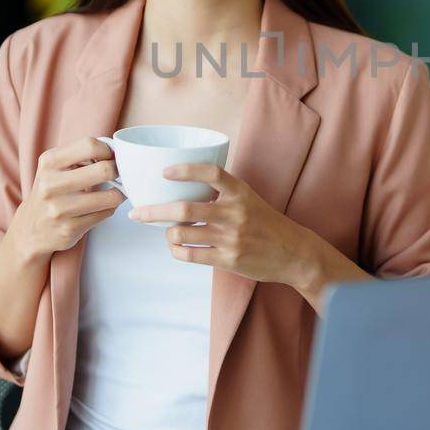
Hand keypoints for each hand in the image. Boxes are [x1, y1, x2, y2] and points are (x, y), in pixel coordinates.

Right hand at [8, 137, 125, 260]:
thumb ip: (80, 155)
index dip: (108, 150)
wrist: (30, 229)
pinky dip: (108, 209)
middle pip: (104, 170)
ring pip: (110, 197)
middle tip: (118, 174)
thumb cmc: (51, 193)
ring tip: (113, 193)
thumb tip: (115, 150)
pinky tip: (101, 208)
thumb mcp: (55, 167)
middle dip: (117, 172)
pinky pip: (105, 214)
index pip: (90, 145)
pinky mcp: (69, 229)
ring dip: (117, 194)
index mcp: (49, 162)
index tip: (110, 157)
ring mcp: (59, 209)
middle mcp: (51, 184)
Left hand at [130, 164, 369, 309]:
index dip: (185, 170)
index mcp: (240, 192)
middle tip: (136, 213)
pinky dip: (177, 251)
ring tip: (168, 232)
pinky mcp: (228, 259)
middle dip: (153, 211)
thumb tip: (185, 186)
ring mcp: (231, 238)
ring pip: (182, 234)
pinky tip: (177, 248)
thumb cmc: (266, 223)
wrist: (293, 253)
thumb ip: (223, 192)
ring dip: (167, 234)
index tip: (164, 171)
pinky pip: (191, 256)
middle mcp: (235, 213)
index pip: (211, 173)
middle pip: (184, 209)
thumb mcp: (249, 199)